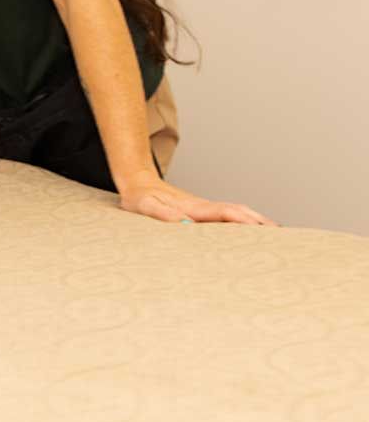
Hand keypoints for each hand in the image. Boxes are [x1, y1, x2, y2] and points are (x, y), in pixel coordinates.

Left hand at [117, 177, 275, 225]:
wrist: (138, 182)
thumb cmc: (139, 197)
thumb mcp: (145, 206)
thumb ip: (163, 214)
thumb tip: (185, 224)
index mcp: (193, 207)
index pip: (225, 213)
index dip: (244, 220)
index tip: (262, 229)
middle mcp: (203, 206)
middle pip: (239, 212)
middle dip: (260, 223)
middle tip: (283, 238)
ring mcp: (204, 207)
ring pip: (237, 213)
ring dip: (257, 222)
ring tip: (278, 237)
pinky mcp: (202, 211)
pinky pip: (228, 217)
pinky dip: (245, 222)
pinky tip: (253, 231)